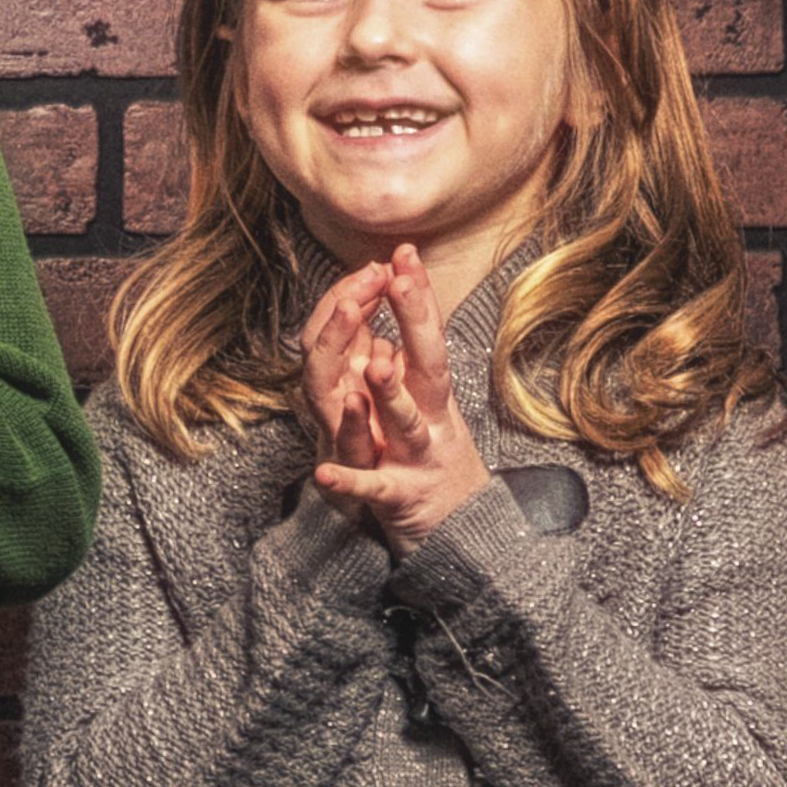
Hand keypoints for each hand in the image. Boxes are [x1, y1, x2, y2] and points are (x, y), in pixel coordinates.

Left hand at [305, 239, 491, 547]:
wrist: (464, 536)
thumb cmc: (431, 462)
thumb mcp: (423, 407)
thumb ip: (406, 359)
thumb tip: (387, 305)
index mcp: (432, 394)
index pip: (428, 333)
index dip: (417, 294)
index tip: (406, 250)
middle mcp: (432, 418)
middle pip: (427, 362)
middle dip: (414, 318)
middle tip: (400, 278)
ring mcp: (419, 457)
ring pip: (405, 422)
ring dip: (391, 393)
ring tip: (376, 364)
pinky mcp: (400, 498)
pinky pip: (371, 486)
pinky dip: (348, 480)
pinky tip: (322, 473)